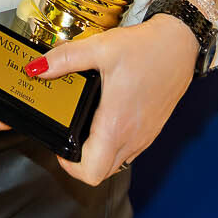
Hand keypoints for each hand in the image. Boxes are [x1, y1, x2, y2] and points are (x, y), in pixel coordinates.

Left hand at [30, 15, 197, 183]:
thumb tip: (37, 68)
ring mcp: (145, 137)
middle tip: (69, 136)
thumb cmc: (145, 49)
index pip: (91, 172)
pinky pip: (129, 150)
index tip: (60, 147)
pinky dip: (114, 144)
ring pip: (117, 163)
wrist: (180, 45)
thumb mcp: (99, 48)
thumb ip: (64, 59)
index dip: (69, 167)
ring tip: (85, 127)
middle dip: (80, 162)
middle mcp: (133, 137)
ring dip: (98, 154)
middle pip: (102, 172)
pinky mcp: (152, 130)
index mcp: (116, 125)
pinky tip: (106, 118)